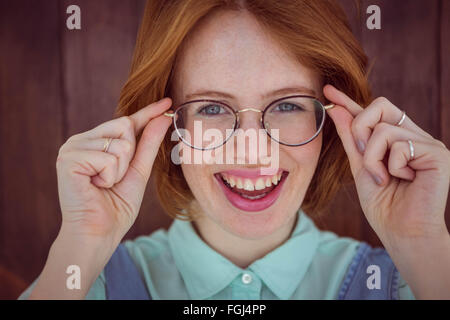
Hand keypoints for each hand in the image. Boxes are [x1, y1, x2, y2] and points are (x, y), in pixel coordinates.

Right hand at [56, 97, 171, 241]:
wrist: (99, 233)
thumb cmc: (116, 206)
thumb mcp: (138, 171)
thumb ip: (148, 144)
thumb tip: (163, 116)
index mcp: (95, 143)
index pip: (126, 122)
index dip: (147, 112)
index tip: (167, 101)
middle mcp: (82, 140)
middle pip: (124, 126)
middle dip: (129, 156)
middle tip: (113, 179)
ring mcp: (72, 147)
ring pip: (120, 143)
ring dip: (120, 170)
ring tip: (104, 184)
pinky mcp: (68, 159)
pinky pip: (109, 158)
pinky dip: (110, 176)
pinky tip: (95, 186)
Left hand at [323, 85, 449, 243]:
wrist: (402, 232)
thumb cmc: (383, 204)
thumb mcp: (359, 167)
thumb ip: (350, 139)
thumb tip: (337, 111)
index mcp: (396, 139)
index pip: (372, 112)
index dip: (350, 101)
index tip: (328, 90)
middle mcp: (413, 136)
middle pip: (380, 105)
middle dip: (359, 127)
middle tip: (360, 152)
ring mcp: (427, 143)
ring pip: (384, 129)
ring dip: (372, 158)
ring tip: (382, 178)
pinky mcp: (438, 153)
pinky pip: (400, 145)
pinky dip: (391, 166)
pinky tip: (402, 180)